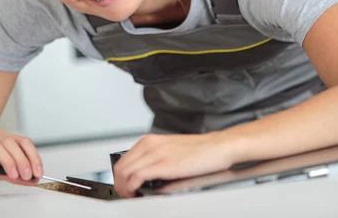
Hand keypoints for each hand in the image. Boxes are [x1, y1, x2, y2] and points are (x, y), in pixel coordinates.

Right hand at [0, 129, 42, 191]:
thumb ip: (15, 175)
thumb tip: (33, 179)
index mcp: (2, 138)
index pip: (23, 142)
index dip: (33, 155)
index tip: (38, 171)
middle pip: (11, 142)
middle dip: (22, 160)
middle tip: (27, 175)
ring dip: (8, 161)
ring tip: (13, 175)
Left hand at [112, 132, 234, 197]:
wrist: (218, 147)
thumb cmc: (200, 151)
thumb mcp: (170, 150)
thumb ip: (155, 158)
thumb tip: (143, 176)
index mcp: (150, 141)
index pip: (123, 160)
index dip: (120, 177)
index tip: (125, 187)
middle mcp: (149, 144)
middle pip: (120, 167)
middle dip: (119, 185)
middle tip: (126, 195)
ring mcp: (155, 153)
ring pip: (124, 172)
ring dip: (123, 189)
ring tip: (132, 197)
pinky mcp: (162, 164)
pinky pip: (135, 177)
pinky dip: (131, 188)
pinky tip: (138, 194)